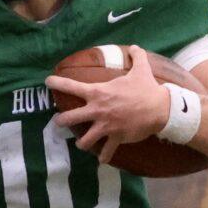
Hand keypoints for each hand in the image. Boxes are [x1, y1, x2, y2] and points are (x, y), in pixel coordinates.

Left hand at [48, 48, 168, 155]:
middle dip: (60, 121)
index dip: (57, 83)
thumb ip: (136, 56)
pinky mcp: (116, 138)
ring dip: (81, 144)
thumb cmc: (147, 88)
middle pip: (69, 118)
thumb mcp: (141, 69)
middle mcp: (98, 110)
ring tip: (81, 144)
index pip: (72, 86)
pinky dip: (104, 157)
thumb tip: (135, 47)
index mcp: (99, 92)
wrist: (160, 108)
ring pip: (84, 141)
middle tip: (58, 122)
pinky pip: (106, 152)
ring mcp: (106, 126)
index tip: (47, 82)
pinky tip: (102, 160)